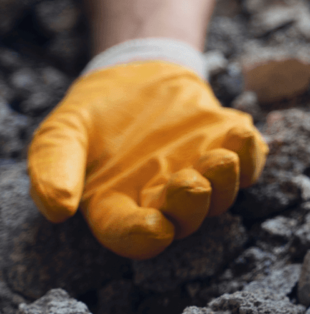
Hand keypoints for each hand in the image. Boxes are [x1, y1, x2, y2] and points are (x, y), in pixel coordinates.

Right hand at [27, 61, 266, 259]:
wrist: (135, 77)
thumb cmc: (94, 115)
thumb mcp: (61, 134)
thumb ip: (54, 168)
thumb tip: (58, 209)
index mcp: (117, 205)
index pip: (130, 233)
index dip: (142, 236)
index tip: (154, 228)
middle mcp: (163, 199)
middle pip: (184, 219)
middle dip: (191, 206)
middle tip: (190, 182)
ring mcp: (200, 175)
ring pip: (221, 196)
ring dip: (225, 182)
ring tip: (220, 159)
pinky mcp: (225, 149)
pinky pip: (248, 164)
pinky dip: (251, 154)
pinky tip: (243, 134)